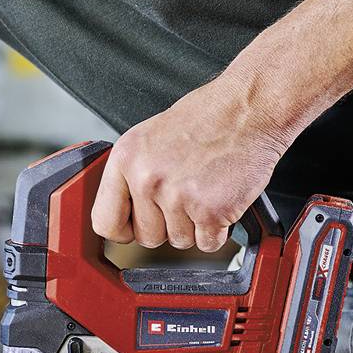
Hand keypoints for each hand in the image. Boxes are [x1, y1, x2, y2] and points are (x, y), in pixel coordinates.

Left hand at [90, 78, 289, 252]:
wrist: (248, 109)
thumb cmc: (206, 118)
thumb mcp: (149, 137)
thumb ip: (132, 174)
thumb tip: (122, 210)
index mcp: (126, 159)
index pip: (104, 222)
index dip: (123, 230)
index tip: (136, 226)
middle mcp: (147, 178)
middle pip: (146, 238)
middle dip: (168, 225)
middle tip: (185, 194)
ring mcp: (178, 196)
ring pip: (179, 242)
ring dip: (196, 225)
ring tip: (205, 189)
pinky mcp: (210, 210)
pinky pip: (208, 243)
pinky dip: (219, 229)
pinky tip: (221, 198)